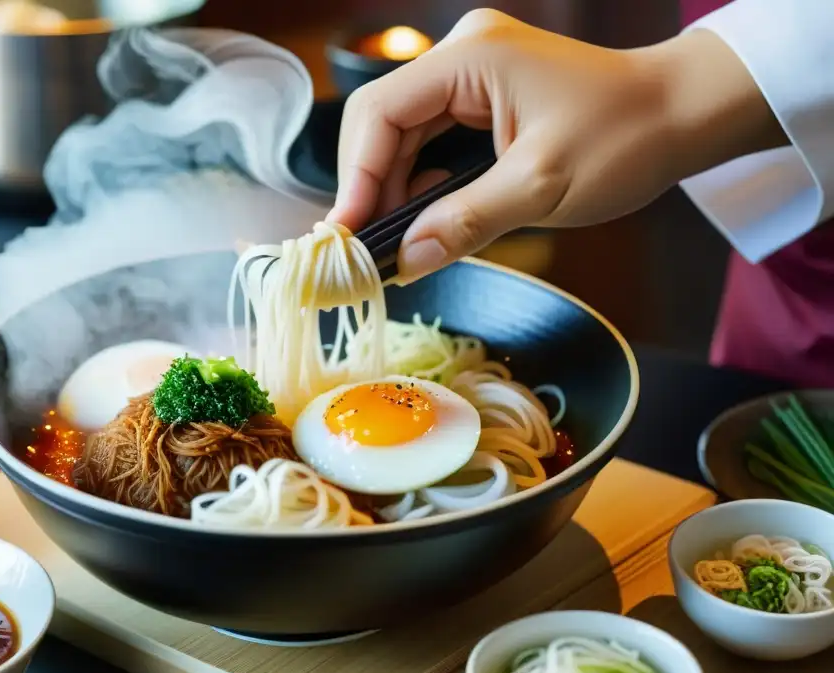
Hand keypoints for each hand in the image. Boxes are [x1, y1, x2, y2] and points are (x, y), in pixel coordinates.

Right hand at [327, 9, 785, 281]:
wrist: (682, 114)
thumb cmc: (625, 139)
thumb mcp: (539, 188)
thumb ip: (464, 223)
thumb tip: (403, 262)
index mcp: (471, 58)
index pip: (379, 112)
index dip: (354, 177)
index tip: (347, 234)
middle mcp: (462, 54)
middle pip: (382, 121)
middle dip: (370, 185)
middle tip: (364, 247)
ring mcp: (472, 71)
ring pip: (403, 132)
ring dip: (392, 186)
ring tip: (390, 240)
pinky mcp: (483, 93)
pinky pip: (431, 136)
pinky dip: (420, 177)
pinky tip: (423, 212)